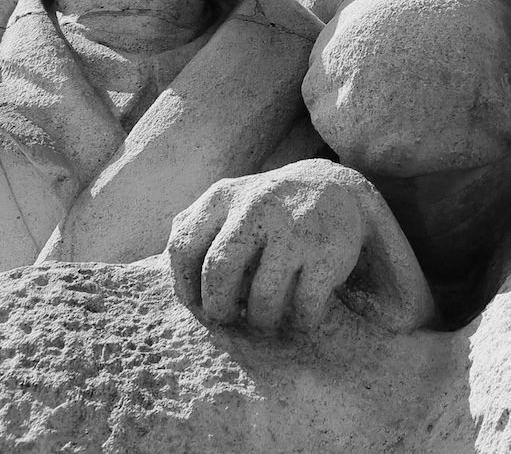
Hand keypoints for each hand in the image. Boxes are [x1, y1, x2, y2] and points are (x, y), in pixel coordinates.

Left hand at [167, 159, 432, 334]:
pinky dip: (301, 321)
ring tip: (266, 322)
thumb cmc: (269, 211)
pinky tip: (301, 317)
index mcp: (223, 196)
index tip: (198, 306)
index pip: (183, 247)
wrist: (338, 189)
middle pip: (219, 274)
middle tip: (230, 321)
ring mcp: (293, 228)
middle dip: (221, 309)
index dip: (185, 287)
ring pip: (262, 297)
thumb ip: (197, 233)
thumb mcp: (231, 205)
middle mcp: (256, 206)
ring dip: (261, 320)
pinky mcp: (327, 250)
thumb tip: (172, 290)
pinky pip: (304, 305)